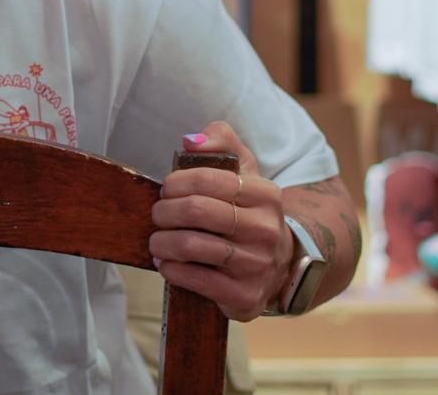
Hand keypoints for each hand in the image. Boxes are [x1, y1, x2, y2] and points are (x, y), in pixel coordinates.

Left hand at [150, 122, 293, 320]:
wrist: (281, 264)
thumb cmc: (249, 209)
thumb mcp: (244, 168)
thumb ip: (221, 140)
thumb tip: (190, 141)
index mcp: (265, 194)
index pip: (207, 178)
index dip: (176, 181)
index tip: (166, 189)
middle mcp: (265, 230)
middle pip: (196, 211)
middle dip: (164, 211)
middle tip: (157, 214)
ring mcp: (257, 266)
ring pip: (192, 245)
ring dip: (162, 241)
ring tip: (156, 240)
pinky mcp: (245, 297)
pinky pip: (196, 279)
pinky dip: (171, 269)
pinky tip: (165, 263)